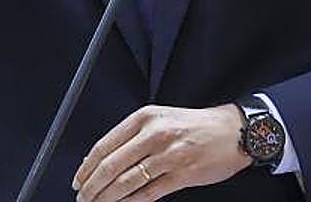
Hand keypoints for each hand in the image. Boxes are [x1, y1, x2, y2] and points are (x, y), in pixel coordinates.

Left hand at [72, 104, 250, 201]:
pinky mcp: (182, 174)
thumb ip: (133, 137)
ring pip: (127, 181)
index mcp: (144, 117)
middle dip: (92, 186)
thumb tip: (102, 160)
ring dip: (107, 198)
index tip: (78, 180)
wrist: (232, 131)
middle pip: (111, 165)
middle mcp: (154, 134)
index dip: (87, 167)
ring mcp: (169, 155)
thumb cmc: (194, 125)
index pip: (105, 145)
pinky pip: (149, 193)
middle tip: (83, 197)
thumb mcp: (160, 119)